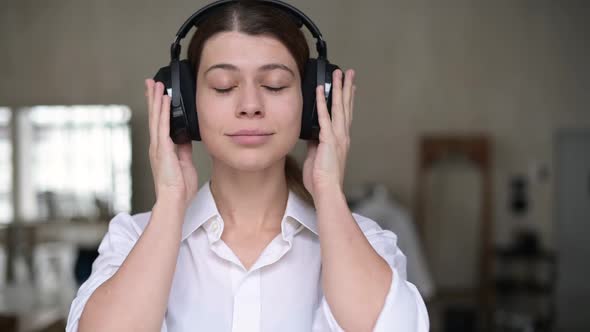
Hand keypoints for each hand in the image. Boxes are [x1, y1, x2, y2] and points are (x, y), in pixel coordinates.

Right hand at [145, 79, 198, 207]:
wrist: (174, 199)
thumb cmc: (179, 187)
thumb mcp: (184, 162)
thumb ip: (183, 149)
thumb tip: (185, 137)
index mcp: (162, 149)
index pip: (159, 123)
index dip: (158, 108)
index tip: (158, 95)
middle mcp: (157, 145)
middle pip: (154, 116)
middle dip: (153, 98)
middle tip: (150, 82)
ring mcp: (158, 146)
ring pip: (156, 117)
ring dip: (156, 99)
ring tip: (156, 84)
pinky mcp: (162, 148)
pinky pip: (163, 125)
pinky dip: (163, 111)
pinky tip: (164, 99)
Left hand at [302, 69, 355, 199]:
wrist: (327, 190)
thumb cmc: (321, 179)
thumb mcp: (318, 157)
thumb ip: (317, 144)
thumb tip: (312, 136)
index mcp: (341, 140)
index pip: (344, 115)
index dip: (347, 100)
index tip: (349, 87)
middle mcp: (342, 135)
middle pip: (345, 106)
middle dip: (347, 88)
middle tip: (349, 72)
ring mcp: (337, 136)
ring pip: (338, 107)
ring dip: (339, 88)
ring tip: (339, 73)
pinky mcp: (328, 139)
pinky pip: (324, 116)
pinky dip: (322, 102)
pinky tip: (320, 89)